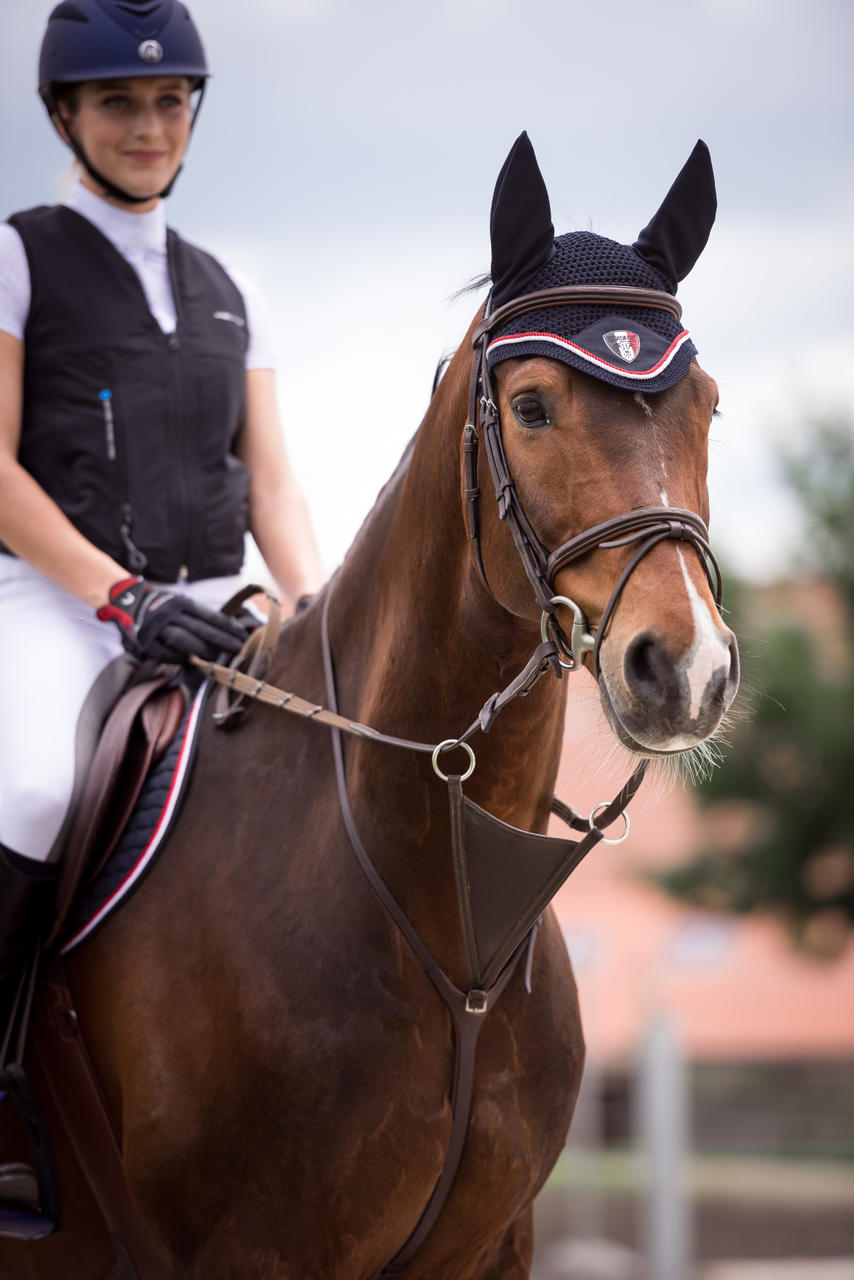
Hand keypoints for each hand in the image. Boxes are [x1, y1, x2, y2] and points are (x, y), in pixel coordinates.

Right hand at [97, 576, 249, 663]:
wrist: (126, 603)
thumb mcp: (180, 603)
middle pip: (200, 629)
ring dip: (203, 651)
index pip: (210, 616)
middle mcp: (170, 614)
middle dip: (222, 641)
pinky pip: (166, 654)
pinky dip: (181, 659)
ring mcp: (157, 629)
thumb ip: (199, 616)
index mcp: (182, 603)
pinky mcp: (146, 643)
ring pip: (184, 641)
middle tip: (238, 650)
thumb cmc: (162, 606)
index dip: (228, 628)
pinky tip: (193, 663)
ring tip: (218, 659)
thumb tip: (228, 629)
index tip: (244, 636)